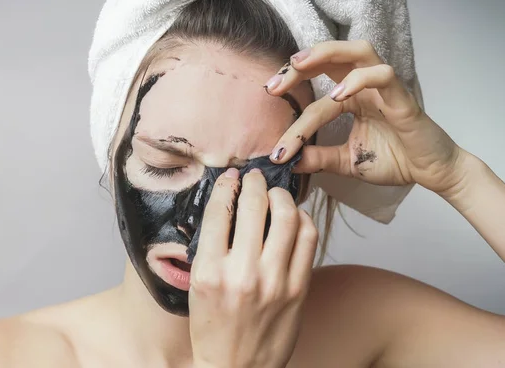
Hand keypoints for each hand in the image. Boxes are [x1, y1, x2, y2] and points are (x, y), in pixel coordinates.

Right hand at [189, 168, 317, 367]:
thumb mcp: (197, 286)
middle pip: (254, 206)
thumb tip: (229, 206)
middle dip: (254, 182)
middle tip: (254, 176)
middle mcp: (242, 274)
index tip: (231, 177)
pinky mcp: (298, 289)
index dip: (227, 185)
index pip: (220, 211)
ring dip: (281, 195)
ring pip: (286, 217)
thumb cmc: (213, 328)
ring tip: (275, 193)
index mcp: (209, 272)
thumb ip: (212, 247)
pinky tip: (294, 216)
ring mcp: (274, 281)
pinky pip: (307, 239)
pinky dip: (302, 219)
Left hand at [265, 40, 465, 195]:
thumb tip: (285, 161)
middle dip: (299, 64)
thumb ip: (317, 158)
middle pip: (331, 55)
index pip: (314, 89)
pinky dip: (359, 80)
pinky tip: (338, 95)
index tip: (268, 119)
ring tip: (298, 64)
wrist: (429, 172)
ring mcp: (384, 88)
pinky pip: (382, 75)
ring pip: (358, 51)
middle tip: (273, 84)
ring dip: (326, 53)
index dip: (290, 98)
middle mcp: (364, 86)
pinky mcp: (402, 98)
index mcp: (350, 96)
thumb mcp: (344, 162)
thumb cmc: (392, 160)